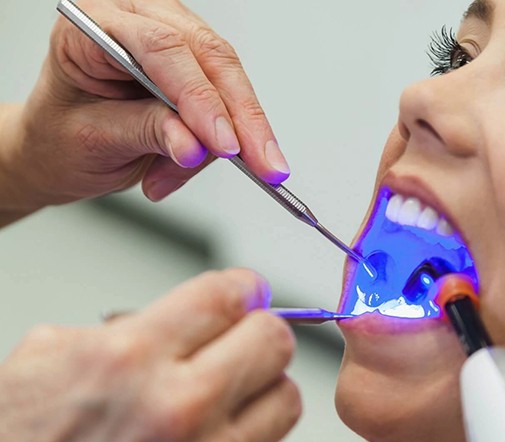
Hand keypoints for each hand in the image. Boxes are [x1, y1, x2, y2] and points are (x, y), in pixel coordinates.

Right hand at [0, 269, 300, 441]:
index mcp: (129, 356)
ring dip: (263, 387)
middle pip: (274, 342)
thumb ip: (131, 326)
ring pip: (283, 400)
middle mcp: (175, 408)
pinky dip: (234, 441)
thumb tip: (194, 314)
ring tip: (233, 389)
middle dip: (259, 331)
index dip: (243, 287)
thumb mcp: (50, 354)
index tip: (246, 292)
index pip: (227, 297)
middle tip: (243, 337)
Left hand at [8, 0, 289, 211]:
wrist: (57, 148)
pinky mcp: (194, 66)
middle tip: (263, 164)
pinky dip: (226, 140)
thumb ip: (146, 133)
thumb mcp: (93, 139)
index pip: (161, 48)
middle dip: (241, 118)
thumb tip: (195, 146)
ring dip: (235, 136)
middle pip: (209, 57)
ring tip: (193, 176)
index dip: (200, 98)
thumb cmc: (60, 135)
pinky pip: (229, 99)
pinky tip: (201, 162)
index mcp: (94, 22)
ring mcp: (171, 38)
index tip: (224, 145)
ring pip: (228, 78)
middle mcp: (138, 18)